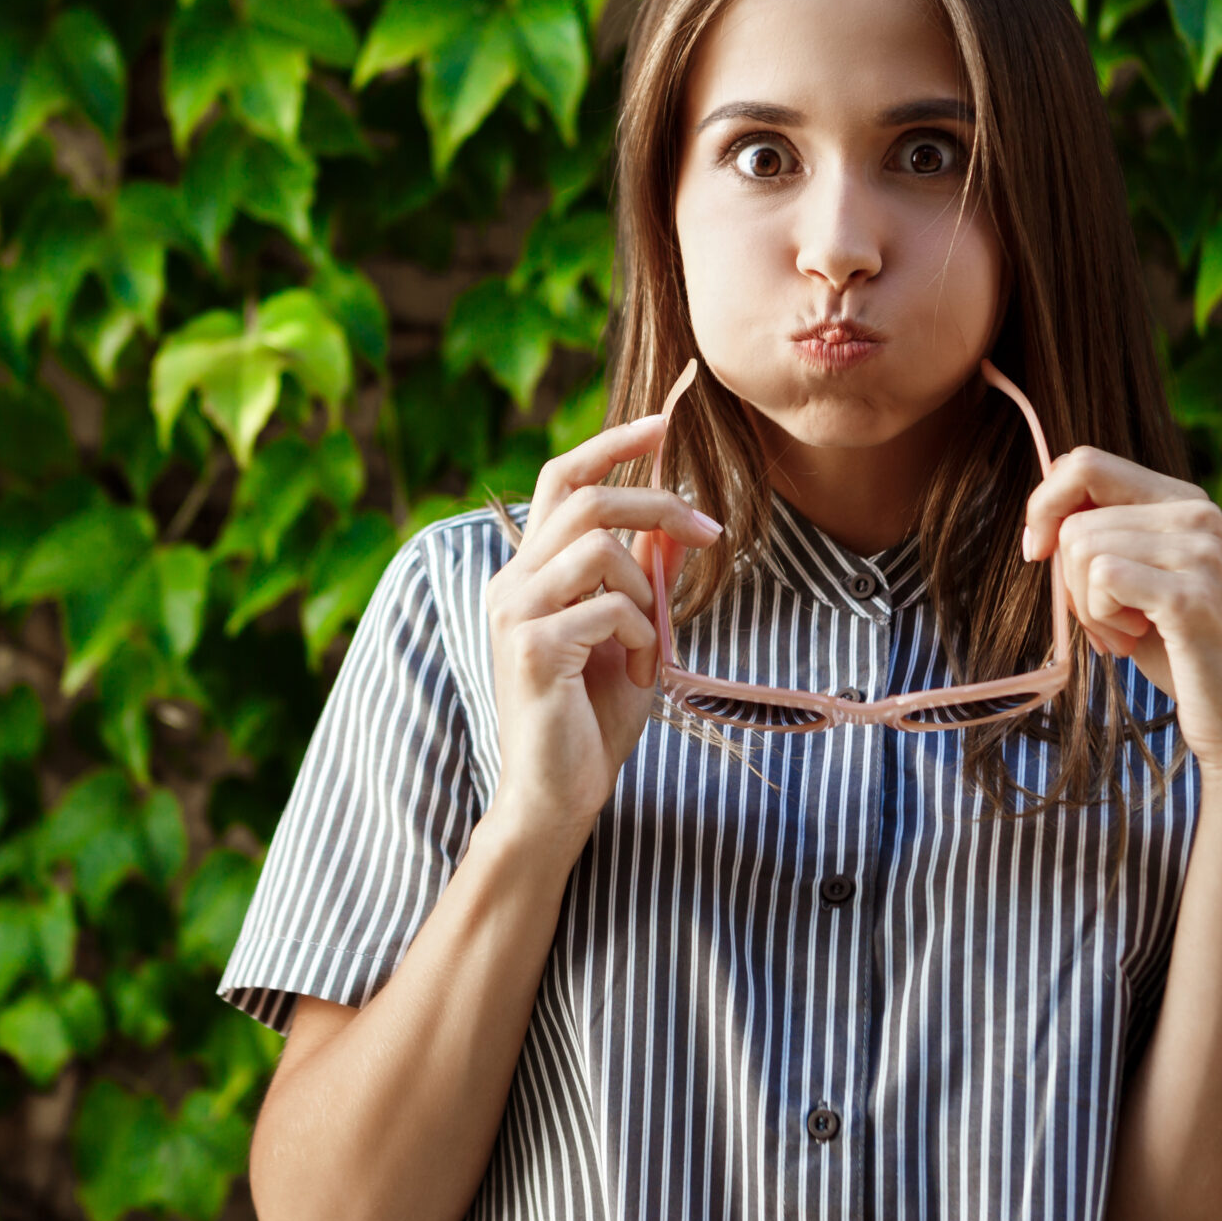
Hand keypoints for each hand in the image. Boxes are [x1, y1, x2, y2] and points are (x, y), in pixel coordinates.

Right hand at [482, 414, 723, 838]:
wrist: (558, 795)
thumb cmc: (592, 718)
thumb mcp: (632, 633)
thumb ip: (642, 575)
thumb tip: (674, 519)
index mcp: (529, 571)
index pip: (561, 479)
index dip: (610, 445)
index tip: (662, 424)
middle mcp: (511, 582)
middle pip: (586, 498)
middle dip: (657, 502)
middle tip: (711, 530)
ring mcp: (513, 613)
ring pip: (598, 548)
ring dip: (645, 591)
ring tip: (647, 642)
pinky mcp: (529, 647)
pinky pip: (608, 608)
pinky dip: (639, 637)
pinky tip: (633, 672)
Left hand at [1020, 447, 1221, 778]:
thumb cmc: (1180, 651)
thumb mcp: (1137, 581)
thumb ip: (1102, 540)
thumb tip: (1041, 518)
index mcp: (1182, 501)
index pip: (1084, 463)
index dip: (1045, 505)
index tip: (1038, 551)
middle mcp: (1196, 513)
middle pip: (1075, 519)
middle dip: (1069, 580)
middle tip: (1106, 621)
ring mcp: (1198, 550)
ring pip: (1082, 550)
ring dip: (1087, 607)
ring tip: (1126, 634)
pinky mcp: (1190, 593)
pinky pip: (1101, 579)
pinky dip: (1100, 618)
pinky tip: (1132, 640)